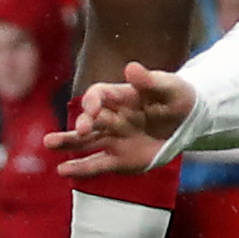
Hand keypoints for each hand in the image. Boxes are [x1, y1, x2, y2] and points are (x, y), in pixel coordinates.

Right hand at [45, 63, 195, 177]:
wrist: (189, 121)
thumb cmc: (177, 97)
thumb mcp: (169, 87)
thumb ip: (150, 81)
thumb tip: (131, 67)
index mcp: (121, 97)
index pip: (98, 95)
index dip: (93, 101)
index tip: (92, 108)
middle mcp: (112, 118)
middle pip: (88, 119)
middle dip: (82, 124)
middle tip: (81, 131)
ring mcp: (114, 139)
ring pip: (85, 142)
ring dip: (67, 142)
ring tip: (49, 142)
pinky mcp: (120, 160)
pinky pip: (97, 164)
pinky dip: (80, 168)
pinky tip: (62, 170)